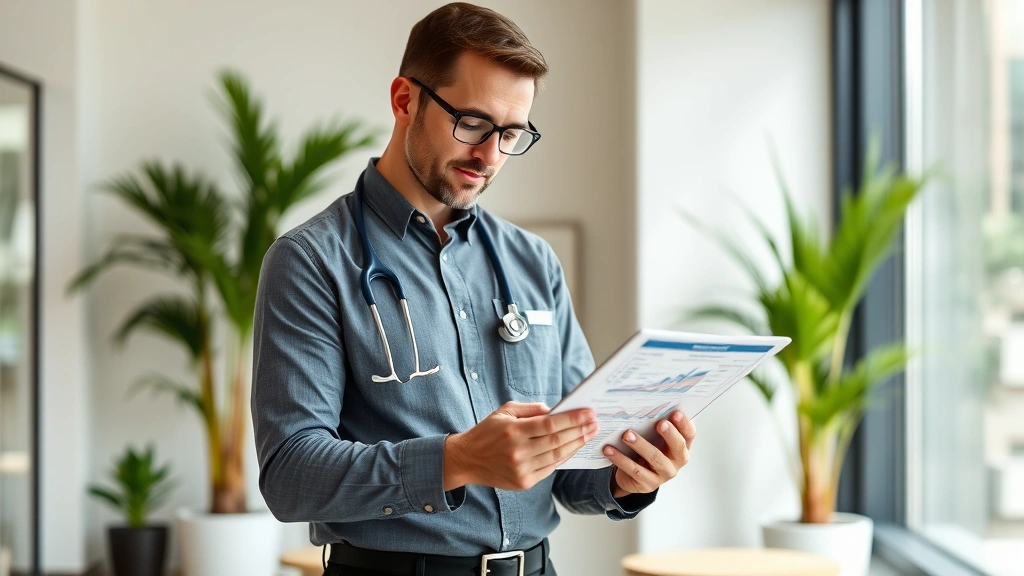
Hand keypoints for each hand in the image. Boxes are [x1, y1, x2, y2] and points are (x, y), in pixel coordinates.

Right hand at [444, 402, 599, 490]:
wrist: (467, 460)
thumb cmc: (487, 432)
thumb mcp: (504, 411)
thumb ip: (531, 409)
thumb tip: (555, 411)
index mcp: (513, 430)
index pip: (550, 424)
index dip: (572, 419)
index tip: (588, 413)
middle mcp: (518, 451)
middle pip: (557, 441)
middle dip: (580, 431)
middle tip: (594, 423)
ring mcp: (521, 469)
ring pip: (557, 456)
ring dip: (576, 445)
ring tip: (588, 435)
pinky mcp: (523, 482)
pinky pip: (550, 468)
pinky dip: (563, 458)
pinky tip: (572, 448)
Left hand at [604, 410, 695, 497]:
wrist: (633, 477)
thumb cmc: (646, 450)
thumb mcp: (654, 438)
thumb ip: (656, 424)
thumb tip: (648, 404)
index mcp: (682, 446)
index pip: (689, 434)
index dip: (684, 424)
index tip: (676, 412)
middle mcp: (677, 461)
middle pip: (678, 447)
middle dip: (669, 434)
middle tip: (660, 423)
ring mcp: (664, 474)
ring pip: (655, 458)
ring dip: (640, 445)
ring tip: (627, 434)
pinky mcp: (648, 483)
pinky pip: (634, 470)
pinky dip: (620, 459)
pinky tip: (609, 449)